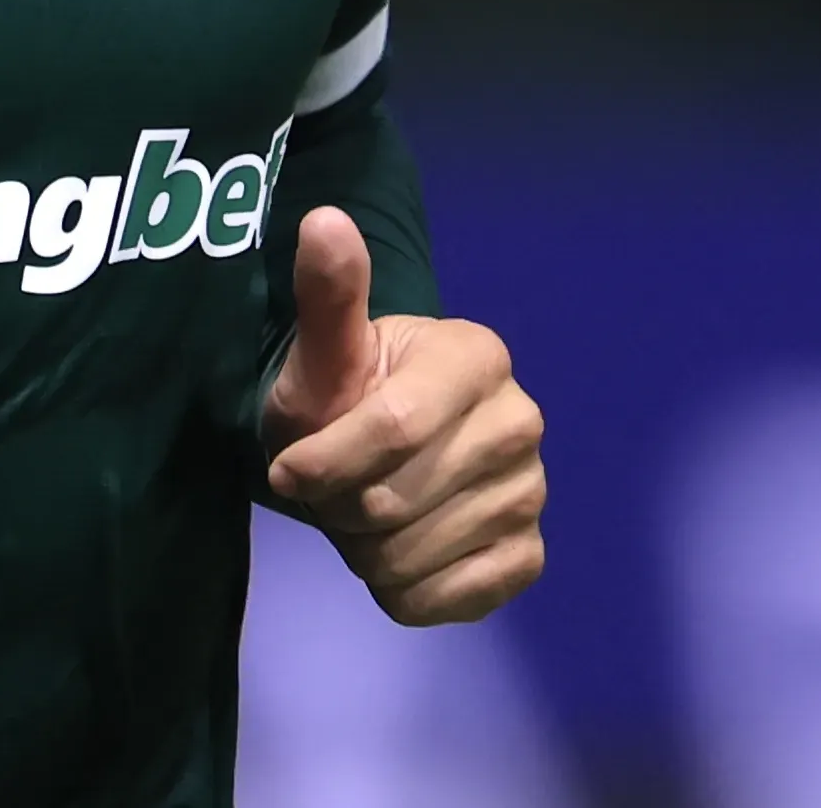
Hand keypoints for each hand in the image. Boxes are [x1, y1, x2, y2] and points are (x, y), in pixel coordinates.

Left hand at [261, 206, 544, 624]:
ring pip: (413, 554)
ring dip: (365, 551)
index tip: (288, 469)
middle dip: (340, 505)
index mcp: (477, 356)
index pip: (394, 427)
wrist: (364, 454)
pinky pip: (449, 599)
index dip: (326, 460)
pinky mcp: (528, 555)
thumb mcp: (321, 352)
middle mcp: (521, 420)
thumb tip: (324, 221)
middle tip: (333, 488)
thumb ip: (326, 295)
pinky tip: (399, 551)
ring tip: (365, 514)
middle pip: (396, 498)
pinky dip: (405, 591)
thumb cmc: (339, 394)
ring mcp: (532, 491)